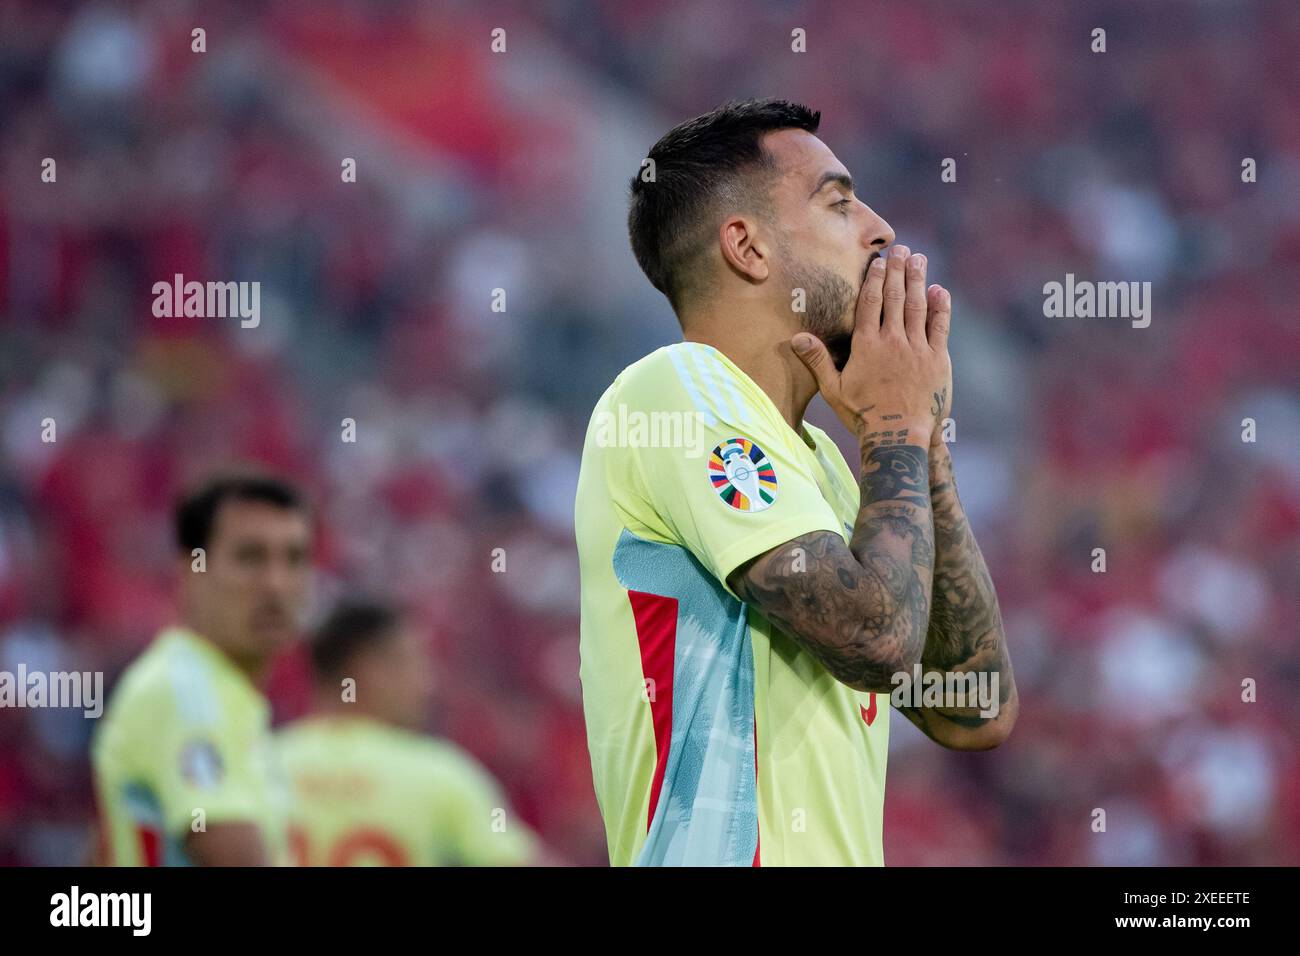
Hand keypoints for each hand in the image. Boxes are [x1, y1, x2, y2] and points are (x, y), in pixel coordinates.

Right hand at [792, 244, 951, 450]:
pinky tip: (939, 290)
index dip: (874, 280)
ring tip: (918, 259)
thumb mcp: (834, 390)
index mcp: (867, 346)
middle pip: (895, 297)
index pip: (870, 304)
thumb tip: (796, 338)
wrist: (899, 437)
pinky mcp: (938, 360)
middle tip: (900, 250)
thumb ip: (818, 360)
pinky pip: (940, 327)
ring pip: (918, 306)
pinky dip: (940, 307)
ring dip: (918, 280)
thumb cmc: (863, 416)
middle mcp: (893, 341)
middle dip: (897, 271)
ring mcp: (917, 349)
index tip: (877, 262)